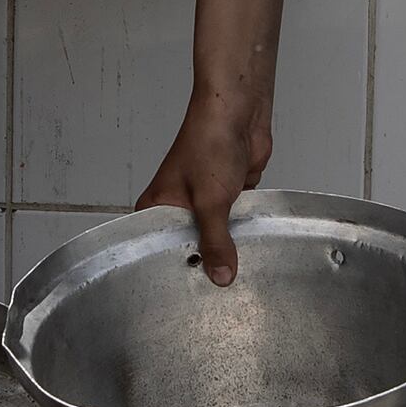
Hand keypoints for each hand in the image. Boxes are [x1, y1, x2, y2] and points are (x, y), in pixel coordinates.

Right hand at [139, 83, 272, 281]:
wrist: (239, 112)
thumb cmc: (208, 142)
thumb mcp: (210, 202)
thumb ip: (215, 241)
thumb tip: (221, 276)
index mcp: (157, 207)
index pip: (156, 249)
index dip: (172, 269)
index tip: (185, 294)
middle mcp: (178, 207)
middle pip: (188, 246)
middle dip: (203, 261)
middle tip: (214, 290)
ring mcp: (204, 203)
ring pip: (215, 237)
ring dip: (226, 246)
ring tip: (233, 273)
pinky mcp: (228, 198)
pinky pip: (235, 225)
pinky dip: (242, 230)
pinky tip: (249, 246)